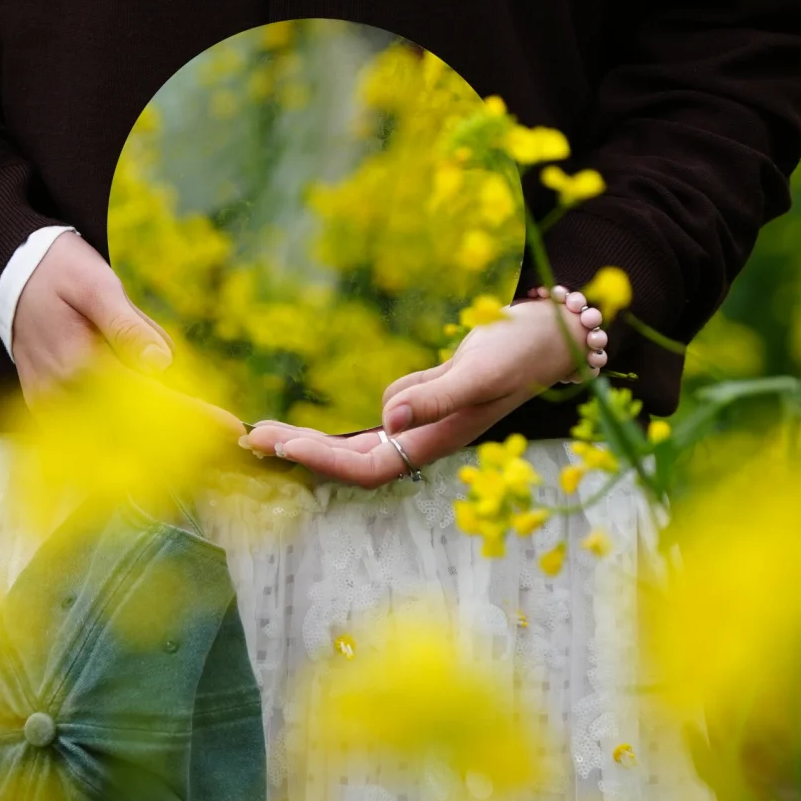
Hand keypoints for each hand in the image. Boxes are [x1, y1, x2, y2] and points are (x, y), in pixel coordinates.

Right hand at [11, 231, 242, 436]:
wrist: (8, 271)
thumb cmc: (60, 271)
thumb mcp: (98, 284)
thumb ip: (128, 325)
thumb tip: (161, 364)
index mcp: (77, 362)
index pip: (146, 399)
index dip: (192, 416)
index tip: (230, 428)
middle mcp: (59, 392)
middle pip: (131, 430)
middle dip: (178, 434)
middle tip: (223, 435)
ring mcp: (47, 403)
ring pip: (110, 434)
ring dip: (151, 435)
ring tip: (194, 428)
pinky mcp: (43, 404)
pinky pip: (89, 429)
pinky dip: (121, 432)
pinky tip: (153, 427)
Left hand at [241, 297, 595, 486]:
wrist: (550, 336)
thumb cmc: (520, 354)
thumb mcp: (478, 373)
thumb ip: (436, 397)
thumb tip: (389, 418)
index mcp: (435, 440)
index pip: (368, 464)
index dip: (324, 459)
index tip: (282, 444)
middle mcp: (424, 438)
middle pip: (352, 459)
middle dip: (301, 452)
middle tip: (250, 440)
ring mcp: (422, 423)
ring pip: (356, 443)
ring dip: (310, 441)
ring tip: (262, 435)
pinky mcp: (422, 402)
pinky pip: (369, 423)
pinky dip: (335, 426)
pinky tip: (308, 427)